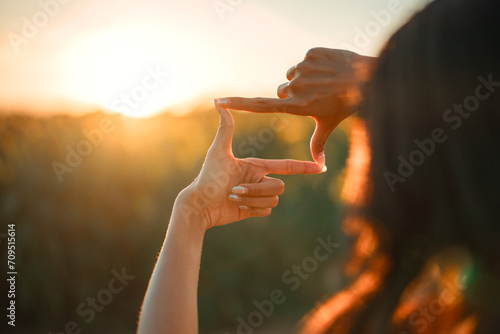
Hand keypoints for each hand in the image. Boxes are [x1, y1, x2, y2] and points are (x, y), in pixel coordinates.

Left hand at [176, 101, 324, 229]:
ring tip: (232, 197)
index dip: (303, 167)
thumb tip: (220, 101)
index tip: (320, 168)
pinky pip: (267, 211)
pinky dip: (252, 209)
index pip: (285, 166)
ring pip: (273, 199)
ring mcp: (257, 195)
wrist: (200, 205)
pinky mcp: (254, 209)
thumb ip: (225, 128)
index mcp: (256, 166)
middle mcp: (259, 179)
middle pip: (279, 186)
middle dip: (256, 190)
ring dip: (251, 200)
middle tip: (234, 190)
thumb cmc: (208, 178)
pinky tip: (237, 207)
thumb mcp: (218, 152)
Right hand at [217, 48, 375, 166]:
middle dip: (293, 92)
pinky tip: (328, 69)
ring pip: (293, 74)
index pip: (261, 106)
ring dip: (303, 78)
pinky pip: (305, 60)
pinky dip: (314, 64)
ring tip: (324, 82)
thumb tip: (320, 166)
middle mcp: (295, 88)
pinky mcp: (310, 54)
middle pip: (282, 90)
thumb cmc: (346, 105)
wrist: (367, 78)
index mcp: (296, 106)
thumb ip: (318, 144)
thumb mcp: (329, 125)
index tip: (220, 101)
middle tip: (314, 95)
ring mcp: (303, 69)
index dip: (239, 104)